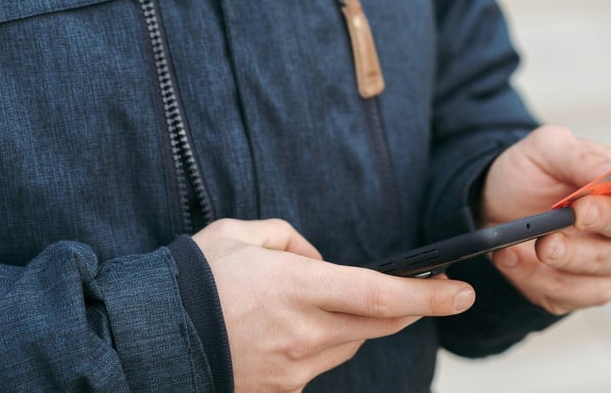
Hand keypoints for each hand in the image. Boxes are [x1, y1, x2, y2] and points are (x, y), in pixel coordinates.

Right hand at [192, 218, 474, 392]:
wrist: (149, 339)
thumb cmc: (195, 279)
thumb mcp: (242, 233)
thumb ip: (290, 239)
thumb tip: (316, 261)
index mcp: (297, 288)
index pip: (380, 295)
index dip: (427, 295)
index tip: (460, 290)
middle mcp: (304, 334)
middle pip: (379, 324)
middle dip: (412, 307)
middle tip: (431, 290)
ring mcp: (293, 370)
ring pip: (352, 343)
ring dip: (361, 321)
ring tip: (337, 298)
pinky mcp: (281, 391)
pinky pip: (321, 363)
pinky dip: (326, 341)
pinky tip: (301, 326)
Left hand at [479, 126, 610, 314]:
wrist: (490, 202)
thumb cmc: (528, 172)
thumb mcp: (545, 149)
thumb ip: (580, 155)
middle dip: (606, 218)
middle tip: (575, 212)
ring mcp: (608, 260)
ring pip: (606, 266)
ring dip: (569, 255)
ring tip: (537, 242)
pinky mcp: (579, 290)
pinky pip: (572, 294)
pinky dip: (538, 277)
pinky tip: (510, 257)